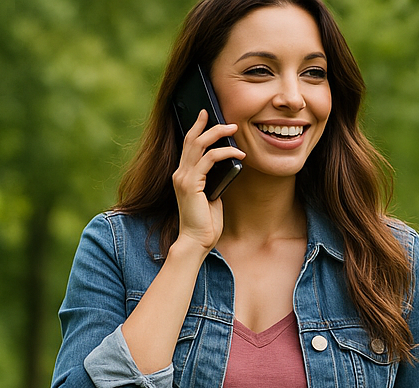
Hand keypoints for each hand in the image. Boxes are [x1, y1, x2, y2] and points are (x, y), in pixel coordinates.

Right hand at [171, 110, 244, 252]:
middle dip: (209, 125)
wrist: (196, 241)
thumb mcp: (211, 197)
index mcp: (183, 176)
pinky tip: (238, 154)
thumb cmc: (205, 224)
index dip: (196, 128)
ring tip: (234, 129)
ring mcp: (183, 178)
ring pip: (199, 144)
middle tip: (228, 120)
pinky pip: (209, 159)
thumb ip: (213, 181)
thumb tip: (226, 168)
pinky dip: (225, 153)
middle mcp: (180, 173)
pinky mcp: (191, 184)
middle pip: (192, 139)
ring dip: (218, 133)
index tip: (206, 114)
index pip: (188, 145)